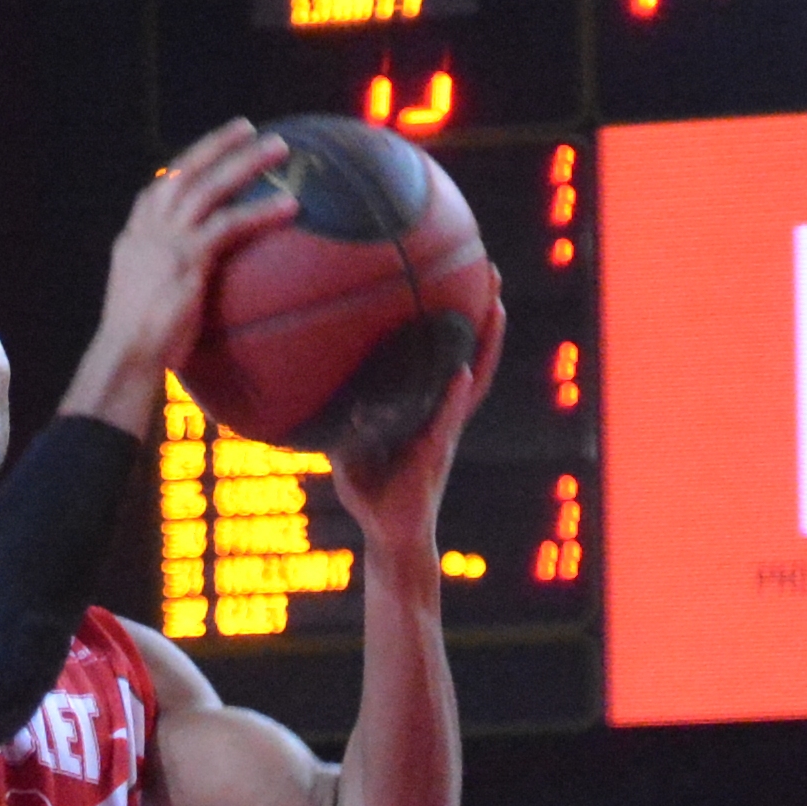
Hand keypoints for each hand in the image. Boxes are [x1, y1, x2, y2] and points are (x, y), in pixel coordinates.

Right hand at [73, 125, 297, 423]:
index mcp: (133, 239)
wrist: (124, 357)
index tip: (206, 154)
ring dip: (246, 162)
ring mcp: (166, 241)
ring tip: (279, 147)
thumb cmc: (135, 347)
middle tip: (247, 127)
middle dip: (215, 145)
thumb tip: (186, 291)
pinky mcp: (187, 259)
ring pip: (209, 186)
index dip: (183, 168)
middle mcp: (146, 231)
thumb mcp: (142, 302)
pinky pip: (230, 225)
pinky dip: (261, 212)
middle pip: (183, 172)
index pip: (157, 190)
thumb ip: (163, 284)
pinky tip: (289, 206)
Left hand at [331, 295, 501, 571]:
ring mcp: (445, 431)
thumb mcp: (346, 443)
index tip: (457, 273)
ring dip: (489, 344)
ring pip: (476, 378)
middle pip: (472, 351)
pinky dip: (455, 396)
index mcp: (426, 406)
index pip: (445, 352)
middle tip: (490, 269)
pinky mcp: (437, 456)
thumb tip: (308, 376)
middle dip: (484, 312)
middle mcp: (443, 412)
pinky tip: (463, 372)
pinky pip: (448, 420)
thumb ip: (339, 411)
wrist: (389, 536)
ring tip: (497, 306)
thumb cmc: (370, 492)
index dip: (454, 317)